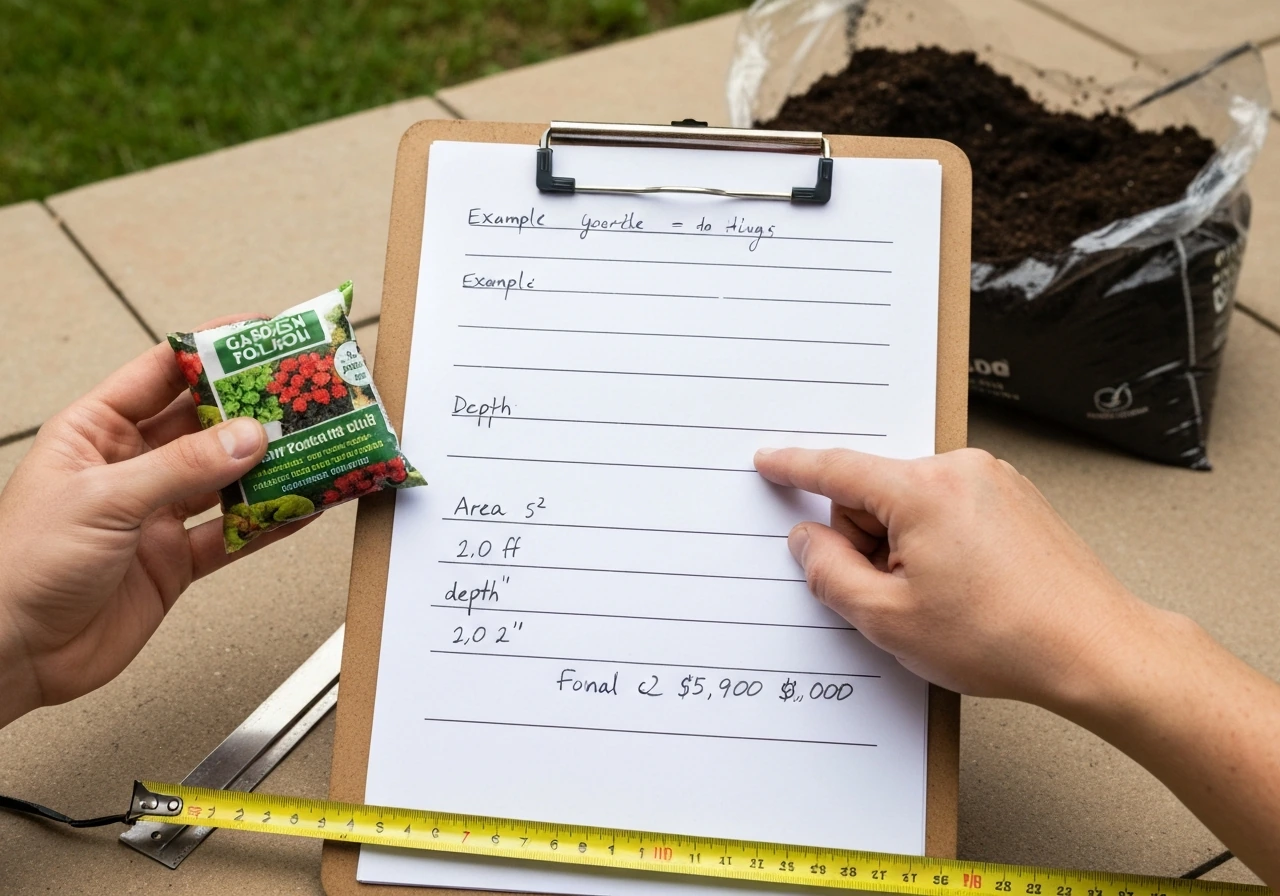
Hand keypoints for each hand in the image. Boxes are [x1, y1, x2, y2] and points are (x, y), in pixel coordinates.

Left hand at [0, 328, 308, 726]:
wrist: (11, 652)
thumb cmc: (22, 565)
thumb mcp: (105, 499)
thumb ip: (183, 468)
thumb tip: (247, 436)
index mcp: (96, 431)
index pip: (163, 373)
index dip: (212, 350)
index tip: (261, 335)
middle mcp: (130, 466)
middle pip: (205, 425)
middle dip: (253, 409)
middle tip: (302, 394)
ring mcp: (155, 514)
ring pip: (227, 479)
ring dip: (269, 467)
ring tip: (314, 447)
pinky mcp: (175, 560)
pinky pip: (233, 533)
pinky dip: (270, 522)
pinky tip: (301, 506)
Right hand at [753, 447, 1156, 708]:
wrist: (1096, 649)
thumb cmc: (1005, 637)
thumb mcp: (889, 619)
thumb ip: (830, 574)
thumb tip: (808, 542)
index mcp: (923, 490)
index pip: (837, 469)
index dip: (794, 467)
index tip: (770, 461)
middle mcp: (960, 470)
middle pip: (876, 494)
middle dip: (871, 542)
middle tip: (899, 596)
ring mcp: (994, 481)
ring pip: (913, 505)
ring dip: (909, 547)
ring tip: (944, 598)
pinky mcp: (1016, 498)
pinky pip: (950, 509)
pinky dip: (941, 543)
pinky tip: (967, 587)